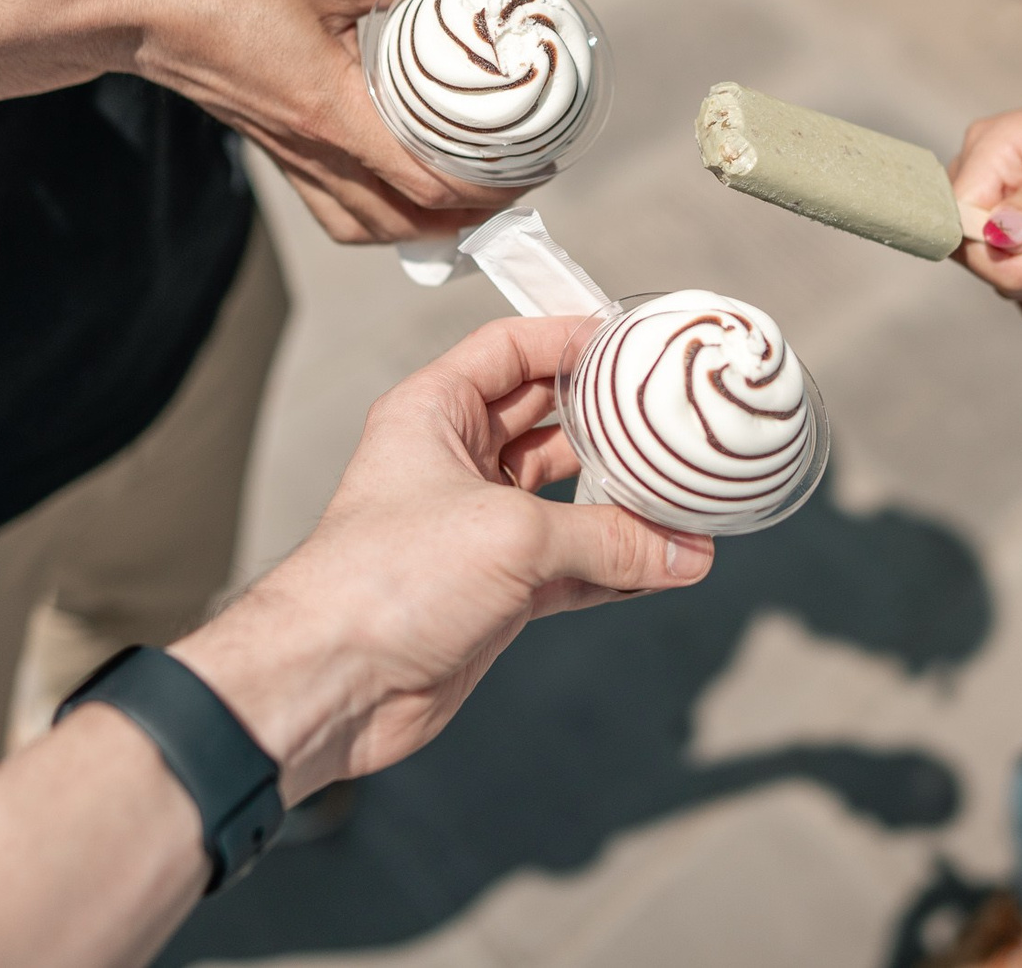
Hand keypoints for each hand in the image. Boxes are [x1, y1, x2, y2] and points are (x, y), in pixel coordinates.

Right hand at [111, 0, 514, 243]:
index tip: (534, 167)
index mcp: (330, 113)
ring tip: (463, 197)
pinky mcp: (269, 145)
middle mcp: (310, 149)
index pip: (425, 182)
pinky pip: (332, 204)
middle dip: (465, 218)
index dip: (489, 188)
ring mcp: (286, 155)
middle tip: (512, 185)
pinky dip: (374, 210)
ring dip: (420, 224)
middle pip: (401, 223)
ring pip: (364, 225)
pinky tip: (394, 180)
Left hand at [170, 315, 711, 799]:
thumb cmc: (386, 578)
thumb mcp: (510, 536)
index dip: (573, 339)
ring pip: (568, 501)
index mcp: (436, 412)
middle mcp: (455, 462)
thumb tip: (685, 552)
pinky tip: (666, 569)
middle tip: (679, 422)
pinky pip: (572, 568)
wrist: (332, 682)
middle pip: (550, 423)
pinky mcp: (495, 592)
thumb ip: (605, 538)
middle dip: (613, 425)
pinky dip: (616, 568)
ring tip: (689, 503)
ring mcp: (477, 529)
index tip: (636, 344)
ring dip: (625, 507)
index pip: (512, 348)